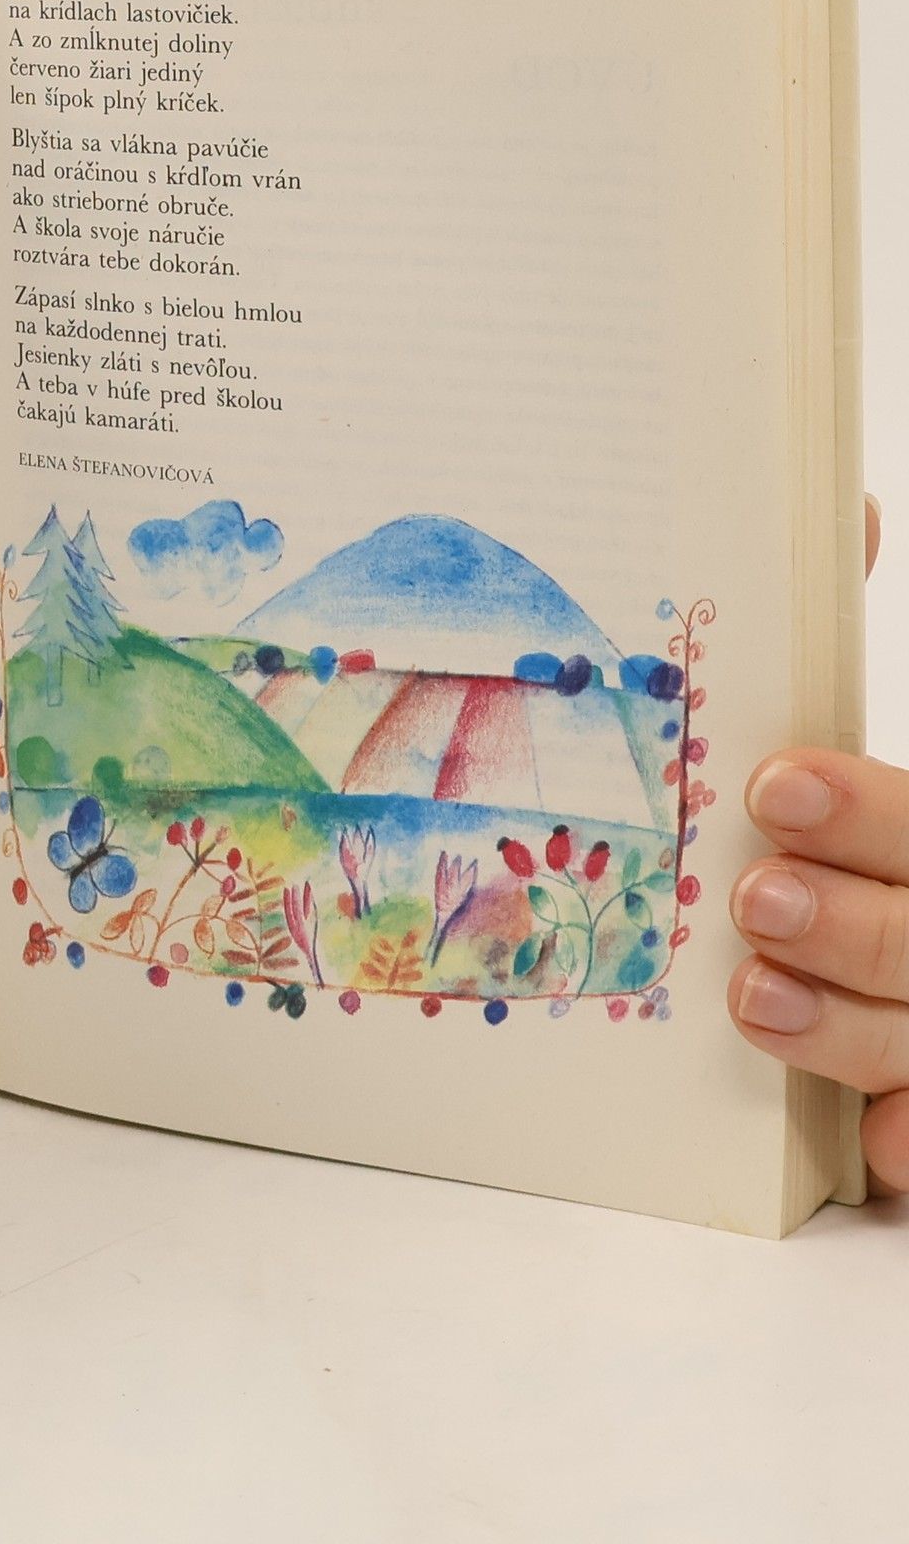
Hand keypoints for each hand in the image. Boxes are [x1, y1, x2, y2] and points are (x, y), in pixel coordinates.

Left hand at [728, 498, 908, 1187]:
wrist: (899, 887)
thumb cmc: (874, 829)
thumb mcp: (868, 754)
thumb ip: (831, 637)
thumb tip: (842, 505)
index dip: (869, 811)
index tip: (771, 785)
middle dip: (857, 922)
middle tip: (756, 897)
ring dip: (851, 1025)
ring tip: (751, 996)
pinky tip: (862, 1139)